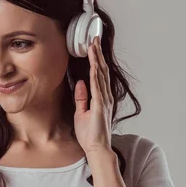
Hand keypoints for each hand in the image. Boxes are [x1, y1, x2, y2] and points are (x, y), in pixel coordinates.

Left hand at [73, 36, 113, 153]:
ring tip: (93, 45)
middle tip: (94, 38)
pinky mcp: (100, 106)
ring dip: (97, 59)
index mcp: (101, 98)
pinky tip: (94, 64)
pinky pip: (97, 87)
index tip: (92, 46)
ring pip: (101, 75)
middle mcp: (105, 97)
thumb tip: (80, 83)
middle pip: (102, 71)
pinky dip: (96, 74)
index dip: (96, 60)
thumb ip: (82, 98)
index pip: (98, 75)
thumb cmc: (90, 135)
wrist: (97, 148)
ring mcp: (104, 101)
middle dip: (97, 54)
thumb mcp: (81, 113)